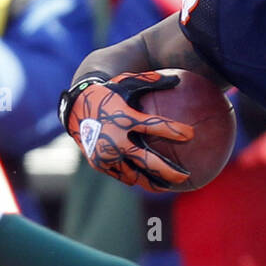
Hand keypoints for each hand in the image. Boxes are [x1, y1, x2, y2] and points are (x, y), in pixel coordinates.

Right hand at [59, 71, 193, 190]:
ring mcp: (106, 154)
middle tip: (185, 177)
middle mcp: (115, 139)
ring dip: (153, 182)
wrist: (74, 107)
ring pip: (135, 175)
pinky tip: (149, 182)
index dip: (173, 130)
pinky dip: (136, 178)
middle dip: (168, 171)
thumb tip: (178, 78)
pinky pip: (122, 175)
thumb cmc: (107, 93)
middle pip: (147, 161)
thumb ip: (151, 81)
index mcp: (124, 118)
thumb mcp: (127, 82)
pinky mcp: (100, 164)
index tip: (191, 135)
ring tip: (168, 186)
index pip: (153, 125)